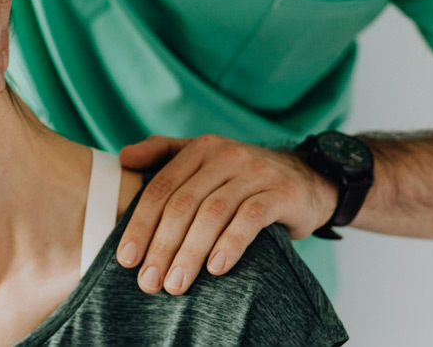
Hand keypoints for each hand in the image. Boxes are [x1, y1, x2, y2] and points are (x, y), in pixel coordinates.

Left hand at [116, 134, 337, 294]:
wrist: (308, 180)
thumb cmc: (244, 178)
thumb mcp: (206, 160)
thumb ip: (164, 154)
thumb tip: (123, 157)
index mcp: (202, 148)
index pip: (162, 188)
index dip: (140, 224)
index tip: (127, 259)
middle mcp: (227, 155)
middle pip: (183, 204)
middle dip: (162, 246)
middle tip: (149, 281)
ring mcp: (256, 172)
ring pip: (213, 213)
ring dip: (190, 252)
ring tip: (177, 283)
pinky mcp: (281, 193)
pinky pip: (250, 218)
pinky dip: (230, 244)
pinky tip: (216, 268)